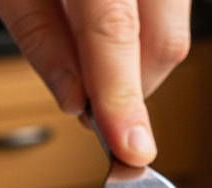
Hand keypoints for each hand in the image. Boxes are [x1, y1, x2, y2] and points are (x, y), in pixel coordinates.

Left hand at [0, 0, 190, 165]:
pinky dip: (141, 32)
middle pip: (164, 39)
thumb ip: (38, 34)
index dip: (124, 97)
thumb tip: (75, 98)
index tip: (129, 148)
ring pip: (173, 28)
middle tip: (93, 109)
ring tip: (92, 57)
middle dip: (131, 90)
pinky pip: (169, 9)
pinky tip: (104, 26)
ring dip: (136, 63)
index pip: (116, 29)